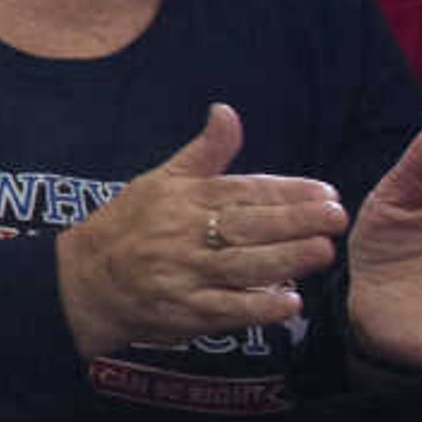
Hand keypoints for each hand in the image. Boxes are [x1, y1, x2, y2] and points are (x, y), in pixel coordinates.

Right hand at [51, 106, 345, 360]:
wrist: (84, 280)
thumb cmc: (129, 227)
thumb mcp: (160, 181)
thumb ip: (204, 152)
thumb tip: (227, 111)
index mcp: (182, 198)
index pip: (242, 191)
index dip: (287, 191)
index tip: (326, 193)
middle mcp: (184, 233)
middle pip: (248, 226)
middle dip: (296, 221)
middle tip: (337, 218)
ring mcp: (183, 273)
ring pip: (241, 266)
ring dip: (285, 259)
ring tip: (323, 251)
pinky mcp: (183, 310)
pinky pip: (226, 309)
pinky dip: (258, 307)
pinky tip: (289, 303)